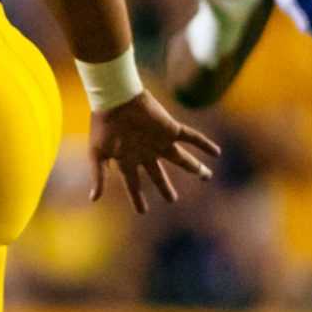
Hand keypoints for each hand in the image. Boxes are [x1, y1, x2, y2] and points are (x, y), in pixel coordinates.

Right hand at [90, 92, 220, 212]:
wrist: (114, 100)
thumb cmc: (103, 126)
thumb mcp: (96, 154)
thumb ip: (99, 176)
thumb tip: (94, 199)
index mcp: (128, 159)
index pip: (134, 183)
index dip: (138, 198)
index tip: (142, 211)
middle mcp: (146, 152)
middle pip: (158, 174)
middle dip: (165, 187)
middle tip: (172, 200)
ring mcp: (160, 141)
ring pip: (180, 158)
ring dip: (194, 167)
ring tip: (206, 175)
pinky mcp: (171, 129)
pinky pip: (192, 137)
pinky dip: (205, 145)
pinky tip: (217, 153)